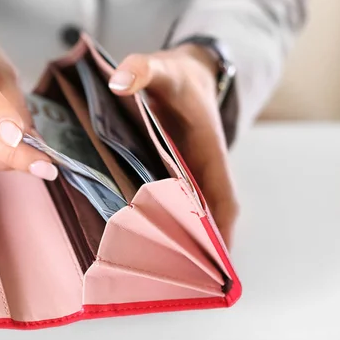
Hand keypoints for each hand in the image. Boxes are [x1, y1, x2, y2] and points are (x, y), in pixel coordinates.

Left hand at [109, 45, 238, 247]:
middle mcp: (197, 171)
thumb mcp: (164, 68)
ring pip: (178, 214)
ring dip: (165, 236)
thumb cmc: (180, 77)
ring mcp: (180, 175)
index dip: (217, 231)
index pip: (220, 200)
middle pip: (197, 217)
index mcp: (208, 153)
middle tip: (159, 272)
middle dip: (184, 245)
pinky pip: (159, 202)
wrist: (183, 74)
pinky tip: (123, 231)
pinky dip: (149, 218)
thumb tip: (118, 81)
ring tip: (138, 264)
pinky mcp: (163, 173)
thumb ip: (144, 69)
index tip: (209, 262)